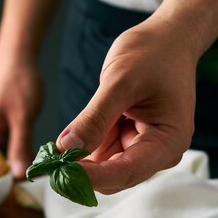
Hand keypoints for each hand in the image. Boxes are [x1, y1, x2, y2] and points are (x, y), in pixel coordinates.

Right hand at [0, 52, 42, 178]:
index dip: (6, 179)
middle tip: (41, 176)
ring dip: (19, 156)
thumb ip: (21, 146)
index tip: (30, 184)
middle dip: (15, 169)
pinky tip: (36, 148)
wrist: (18, 50)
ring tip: (42, 164)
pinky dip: (20, 144)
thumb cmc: (18, 80)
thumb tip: (18, 176)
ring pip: (4, 150)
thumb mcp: (22, 117)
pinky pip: (8, 139)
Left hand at [56, 16, 196, 193]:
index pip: (127, 172)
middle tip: (48, 161)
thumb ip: (94, 118)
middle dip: (82, 170)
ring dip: (81, 157)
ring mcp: (143, 149)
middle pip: (114, 178)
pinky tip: (74, 132)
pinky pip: (101, 153)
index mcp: (168, 142)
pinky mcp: (128, 142)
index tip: (60, 172)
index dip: (92, 177)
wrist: (167, 39)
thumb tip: (66, 148)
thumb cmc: (153, 54)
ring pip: (103, 168)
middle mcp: (159, 153)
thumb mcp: (120, 81)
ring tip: (66, 136)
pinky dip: (84, 146)